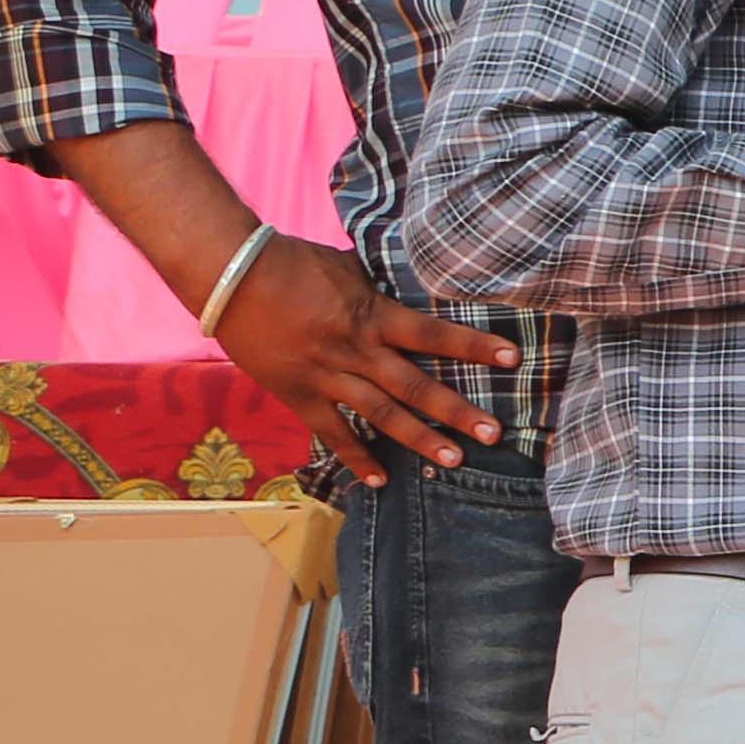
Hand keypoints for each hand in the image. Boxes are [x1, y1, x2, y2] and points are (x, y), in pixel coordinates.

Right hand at [212, 238, 512, 483]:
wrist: (231, 275)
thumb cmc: (291, 262)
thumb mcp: (348, 269)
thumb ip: (380, 292)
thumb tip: (412, 292)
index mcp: (372, 315)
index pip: (434, 333)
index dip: (474, 345)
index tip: (513, 358)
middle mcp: (356, 350)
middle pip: (415, 385)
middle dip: (457, 411)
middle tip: (494, 434)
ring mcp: (327, 376)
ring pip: (381, 415)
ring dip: (418, 440)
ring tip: (454, 461)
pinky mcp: (298, 394)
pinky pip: (332, 432)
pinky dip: (355, 457)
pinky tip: (380, 481)